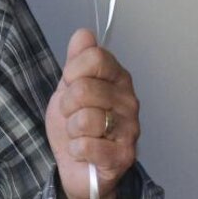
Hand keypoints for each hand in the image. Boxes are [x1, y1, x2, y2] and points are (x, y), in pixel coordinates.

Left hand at [45, 28, 138, 198]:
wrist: (76, 165)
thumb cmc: (76, 123)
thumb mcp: (69, 86)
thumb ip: (76, 59)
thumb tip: (84, 33)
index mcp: (118, 79)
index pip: (95, 57)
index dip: (73, 70)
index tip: (69, 83)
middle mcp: (130, 101)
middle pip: (85, 88)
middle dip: (67, 104)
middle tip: (71, 115)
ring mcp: (130, 129)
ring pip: (86, 118)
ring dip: (71, 129)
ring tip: (78, 134)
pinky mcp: (124, 156)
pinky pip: (88, 145)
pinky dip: (76, 149)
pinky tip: (82, 151)